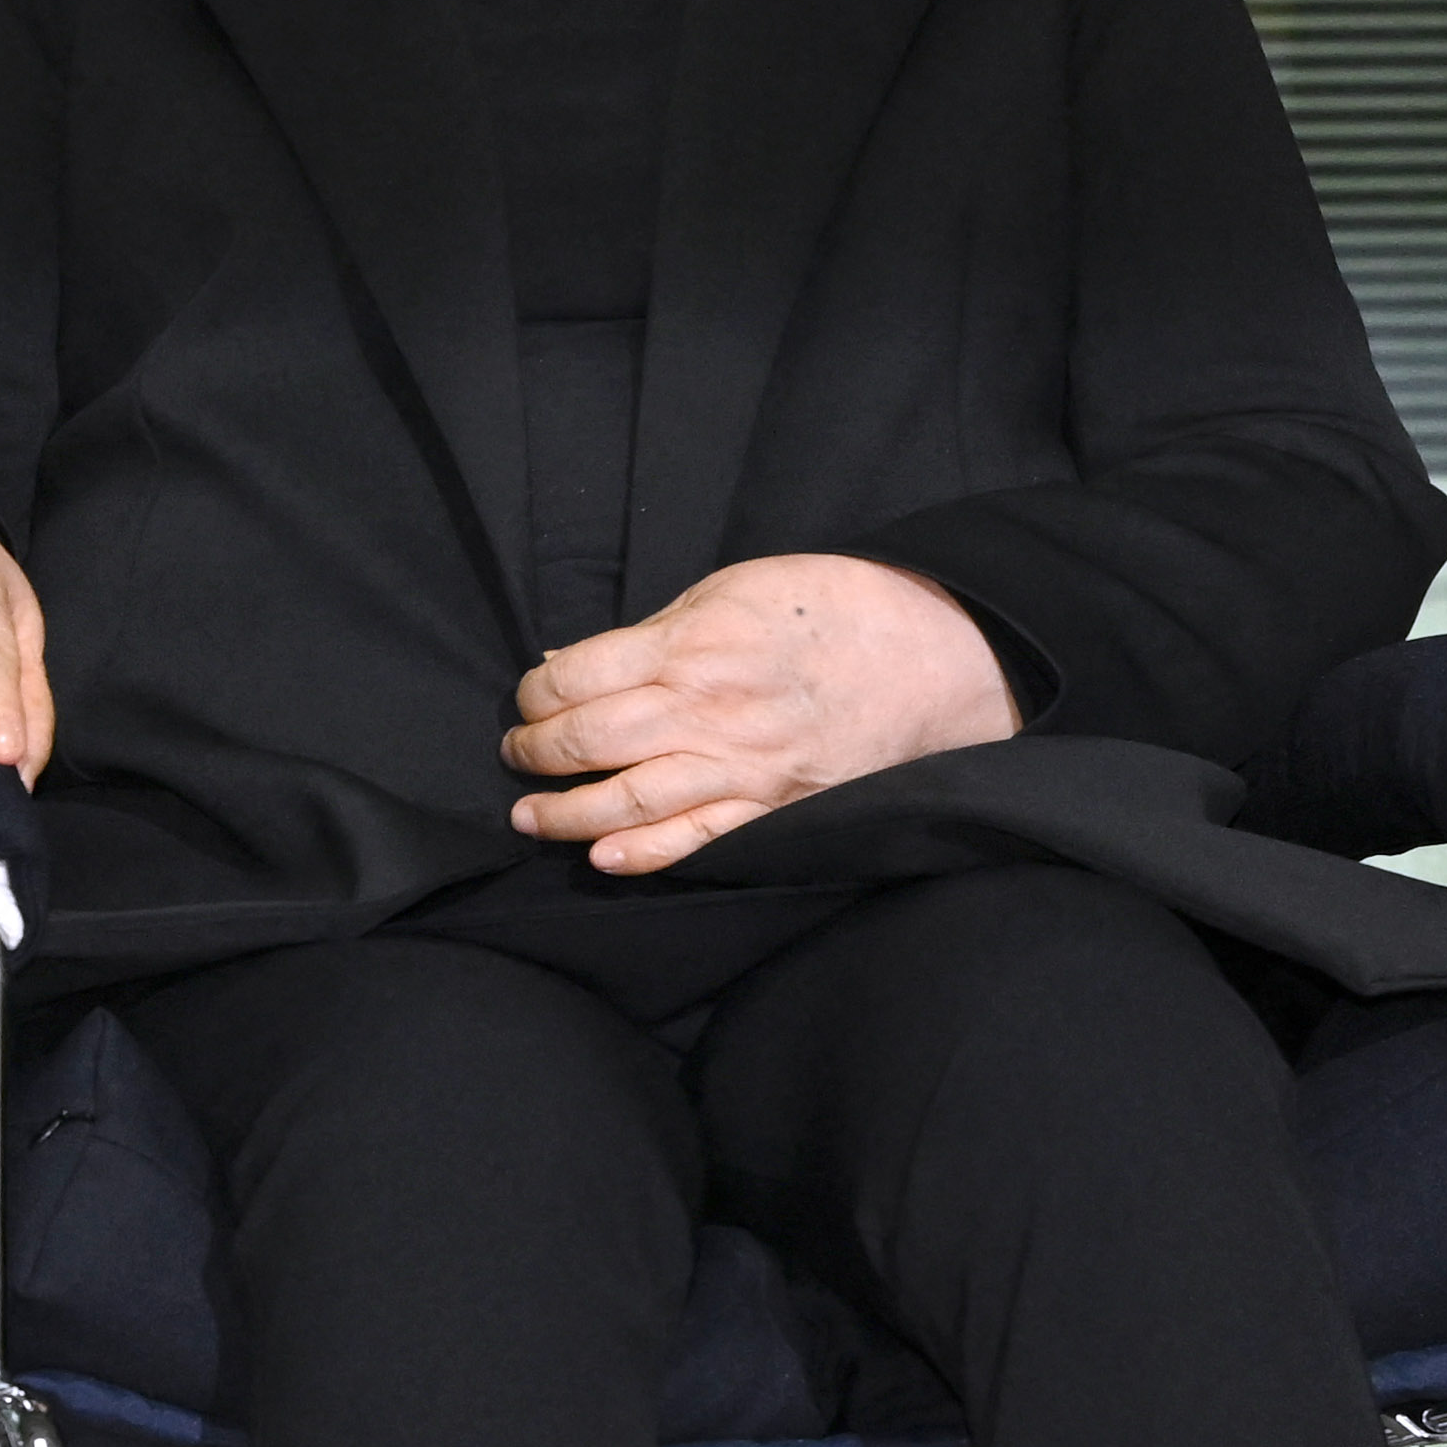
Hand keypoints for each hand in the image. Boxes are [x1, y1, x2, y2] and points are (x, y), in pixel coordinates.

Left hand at [502, 554, 1014, 874]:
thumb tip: (577, 663)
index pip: (577, 677)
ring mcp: (740, 768)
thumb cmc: (831, 609)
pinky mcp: (772, 809)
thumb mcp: (733, 588)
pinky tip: (602, 858)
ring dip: (564, 813)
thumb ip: (656, 630)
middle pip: (588, 740)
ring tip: (530, 816)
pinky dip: (641, 855)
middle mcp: (707, 711)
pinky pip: (694, 842)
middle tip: (516, 755)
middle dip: (535, 751)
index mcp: (692, 643)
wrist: (931, 656)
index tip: (529, 696)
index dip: (536, 691)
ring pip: (626, 801)